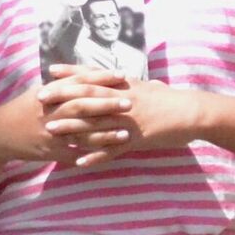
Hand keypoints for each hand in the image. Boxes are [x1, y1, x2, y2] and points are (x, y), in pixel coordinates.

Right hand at [0, 68, 133, 165]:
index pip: (78, 82)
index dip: (101, 78)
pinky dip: (91, 155)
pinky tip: (108, 154)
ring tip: (126, 133)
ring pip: (80, 132)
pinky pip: (73, 153)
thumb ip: (64, 82)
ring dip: (105, 134)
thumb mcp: (40, 91)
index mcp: (49, 93)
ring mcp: (49, 132)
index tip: (122, 75)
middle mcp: (50, 111)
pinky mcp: (49, 151)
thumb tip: (90, 71)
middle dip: (107, 105)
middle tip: (130, 103)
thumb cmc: (24, 109)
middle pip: (81, 106)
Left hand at [41, 66, 202, 167]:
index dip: (72, 73)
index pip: (94, 77)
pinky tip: (79, 162)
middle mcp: (124, 100)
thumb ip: (135, 85)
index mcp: (127, 87)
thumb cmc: (175, 100)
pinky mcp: (137, 138)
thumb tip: (127, 78)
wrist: (195, 113)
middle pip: (88, 96)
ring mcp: (129, 120)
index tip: (50, 71)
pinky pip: (112, 149)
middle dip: (62, 97)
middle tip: (39, 98)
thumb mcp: (153, 87)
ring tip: (50, 129)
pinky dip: (95, 156)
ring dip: (71, 126)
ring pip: (95, 122)